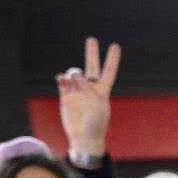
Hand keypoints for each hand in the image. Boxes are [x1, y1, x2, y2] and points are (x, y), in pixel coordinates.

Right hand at [57, 37, 120, 159]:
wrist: (84, 137)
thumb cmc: (95, 124)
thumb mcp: (97, 106)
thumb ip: (87, 89)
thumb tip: (74, 76)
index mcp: (102, 91)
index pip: (109, 72)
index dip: (112, 59)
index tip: (115, 46)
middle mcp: (90, 88)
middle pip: (92, 67)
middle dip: (92, 54)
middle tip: (91, 39)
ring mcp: (77, 91)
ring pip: (75, 74)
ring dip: (74, 74)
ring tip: (72, 78)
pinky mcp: (66, 96)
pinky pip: (63, 82)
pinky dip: (62, 79)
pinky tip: (62, 79)